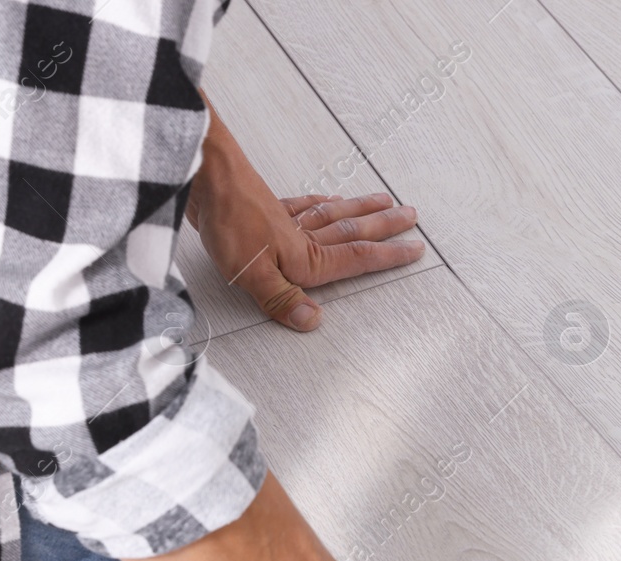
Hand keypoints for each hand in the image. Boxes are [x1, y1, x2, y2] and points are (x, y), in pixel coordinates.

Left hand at [187, 94, 424, 330]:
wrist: (206, 179)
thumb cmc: (228, 224)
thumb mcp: (251, 274)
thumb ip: (282, 299)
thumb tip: (312, 321)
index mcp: (305, 257)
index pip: (356, 259)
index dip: (387, 256)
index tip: (414, 249)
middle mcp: (302, 236)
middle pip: (352, 231)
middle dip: (383, 226)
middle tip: (411, 217)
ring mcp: (286, 219)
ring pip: (333, 215)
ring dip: (360, 209)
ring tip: (384, 201)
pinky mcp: (266, 207)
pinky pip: (303, 204)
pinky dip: (319, 202)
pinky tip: (329, 199)